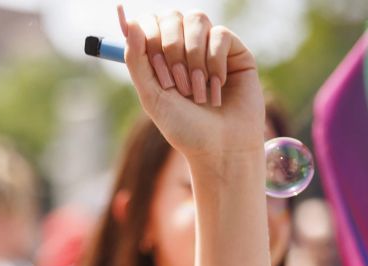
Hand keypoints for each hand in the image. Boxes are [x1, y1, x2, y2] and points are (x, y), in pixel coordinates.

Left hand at [118, 4, 264, 160]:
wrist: (220, 148)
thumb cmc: (184, 128)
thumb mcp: (152, 97)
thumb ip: (136, 61)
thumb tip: (131, 23)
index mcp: (159, 57)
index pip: (149, 22)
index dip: (149, 39)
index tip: (155, 70)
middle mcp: (184, 48)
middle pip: (172, 16)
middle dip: (171, 50)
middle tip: (176, 84)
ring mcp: (210, 47)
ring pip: (197, 21)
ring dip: (193, 59)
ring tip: (197, 92)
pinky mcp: (235, 51)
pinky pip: (220, 35)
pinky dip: (215, 63)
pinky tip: (217, 88)